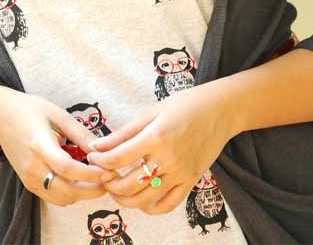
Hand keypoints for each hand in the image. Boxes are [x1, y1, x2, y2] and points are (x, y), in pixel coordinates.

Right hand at [0, 86, 112, 205]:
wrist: (1, 117)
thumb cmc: (31, 110)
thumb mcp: (58, 114)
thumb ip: (80, 134)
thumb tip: (101, 150)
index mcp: (39, 144)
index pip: (67, 168)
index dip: (90, 174)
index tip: (109, 171)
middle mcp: (32, 166)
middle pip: (65, 191)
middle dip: (91, 190)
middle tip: (109, 178)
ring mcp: (28, 178)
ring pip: (60, 199)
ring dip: (81, 194)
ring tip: (97, 178)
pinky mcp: (28, 183)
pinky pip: (52, 197)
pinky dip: (69, 193)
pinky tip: (80, 179)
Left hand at [85, 83, 233, 215]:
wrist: (220, 110)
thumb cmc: (185, 104)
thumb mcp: (152, 111)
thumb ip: (124, 132)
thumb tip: (97, 147)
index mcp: (156, 136)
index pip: (118, 158)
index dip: (100, 161)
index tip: (92, 157)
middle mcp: (169, 158)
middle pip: (128, 184)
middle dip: (109, 183)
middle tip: (103, 175)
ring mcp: (181, 173)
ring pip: (145, 199)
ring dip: (125, 199)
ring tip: (117, 189)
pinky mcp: (191, 181)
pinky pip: (168, 205)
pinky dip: (150, 208)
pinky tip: (141, 200)